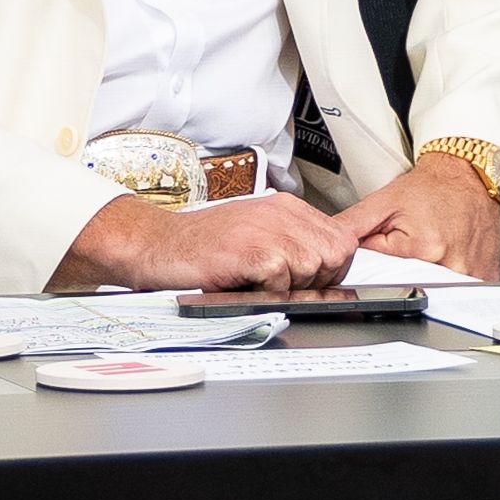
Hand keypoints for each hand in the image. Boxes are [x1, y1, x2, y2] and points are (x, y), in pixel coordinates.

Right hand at [55, 182, 352, 294]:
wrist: (156, 245)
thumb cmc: (201, 248)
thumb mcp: (256, 235)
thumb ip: (293, 245)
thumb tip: (329, 270)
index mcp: (287, 208)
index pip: (342, 239)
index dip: (333, 268)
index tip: (315, 280)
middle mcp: (282, 213)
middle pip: (336, 256)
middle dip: (317, 279)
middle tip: (280, 285)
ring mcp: (268, 229)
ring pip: (313, 269)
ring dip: (289, 286)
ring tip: (256, 282)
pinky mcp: (253, 250)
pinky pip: (283, 281)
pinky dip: (266, 291)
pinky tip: (242, 282)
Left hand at [342, 153, 499, 281]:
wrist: (471, 175)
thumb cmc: (432, 187)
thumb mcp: (384, 201)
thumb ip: (351, 225)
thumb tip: (328, 247)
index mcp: (422, 247)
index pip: (381, 274)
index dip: (377, 261)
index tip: (385, 249)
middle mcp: (449, 265)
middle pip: (409, 285)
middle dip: (401, 272)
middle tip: (412, 245)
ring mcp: (471, 274)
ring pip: (435, 290)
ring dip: (427, 277)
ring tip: (432, 250)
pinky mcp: (485, 276)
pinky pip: (462, 291)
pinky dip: (453, 281)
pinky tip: (452, 257)